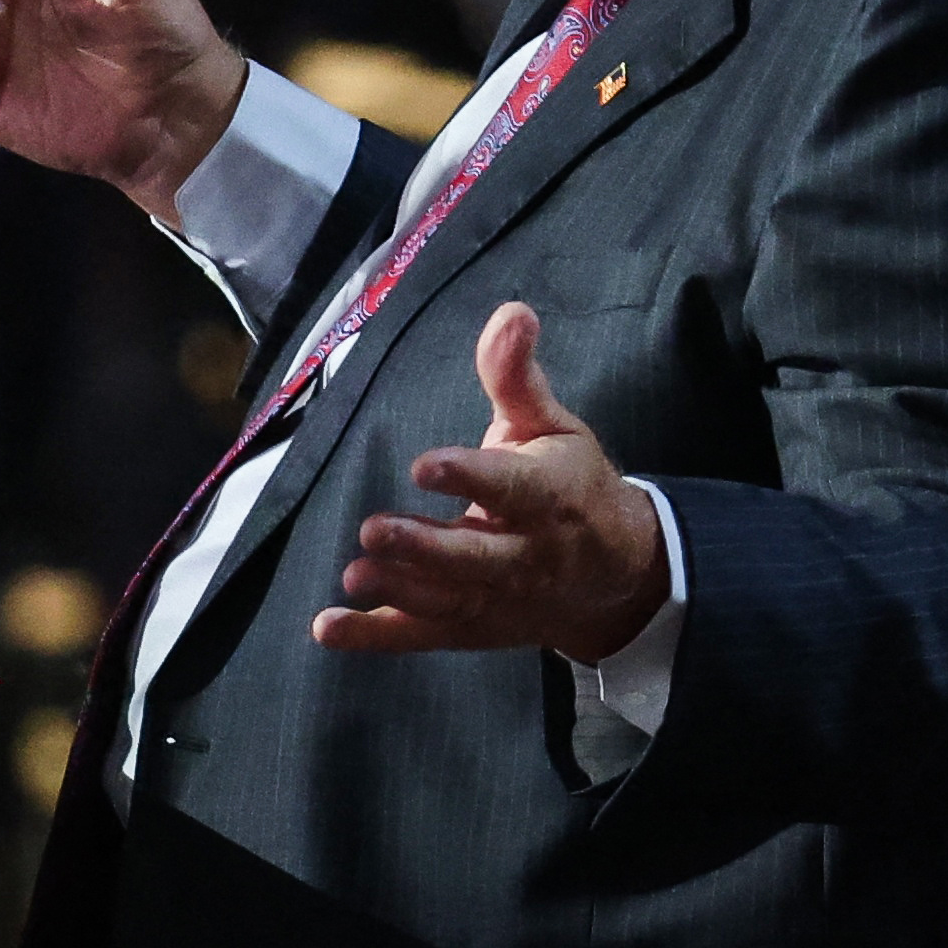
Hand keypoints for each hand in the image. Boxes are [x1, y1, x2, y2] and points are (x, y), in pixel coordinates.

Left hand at [314, 302, 665, 664]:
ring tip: (354, 576)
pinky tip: (329, 628)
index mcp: (547, 497)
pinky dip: (376, 636)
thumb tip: (512, 311)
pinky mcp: (473, 628)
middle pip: (474, 558)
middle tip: (373, 529)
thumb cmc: (574, 484)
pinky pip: (423, 636)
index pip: (507, 488)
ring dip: (400, 591)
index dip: (467, 477)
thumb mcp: (554, 426)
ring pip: (449, 600)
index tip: (424, 463)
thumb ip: (517, 376)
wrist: (617, 574)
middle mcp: (525, 556)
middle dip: (425, 548)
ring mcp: (498, 599)